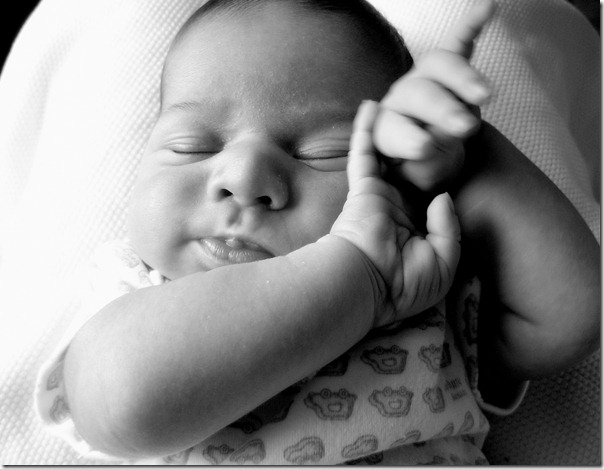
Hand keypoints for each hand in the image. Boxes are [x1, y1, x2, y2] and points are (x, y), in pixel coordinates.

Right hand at [330, 101, 460, 326]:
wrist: (368, 286)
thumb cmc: (405, 283)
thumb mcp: (444, 262)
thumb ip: (450, 228)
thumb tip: (444, 196)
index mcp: (417, 227)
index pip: (431, 193)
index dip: (443, 172)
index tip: (458, 147)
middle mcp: (398, 207)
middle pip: (412, 167)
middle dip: (422, 141)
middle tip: (436, 114)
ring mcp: (379, 195)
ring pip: (389, 155)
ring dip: (395, 128)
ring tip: (406, 99)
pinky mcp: (363, 188)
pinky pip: (364, 154)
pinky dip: (365, 130)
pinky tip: (370, 106)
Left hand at [374, 0, 495, 191]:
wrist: (427, 156)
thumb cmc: (421, 169)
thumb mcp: (420, 178)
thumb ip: (426, 164)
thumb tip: (437, 140)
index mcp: (384, 129)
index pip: (392, 129)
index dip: (407, 137)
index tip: (424, 146)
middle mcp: (400, 99)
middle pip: (418, 94)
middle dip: (441, 109)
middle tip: (464, 127)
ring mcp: (423, 79)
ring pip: (439, 67)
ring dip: (463, 78)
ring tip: (485, 96)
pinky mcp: (446, 67)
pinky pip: (458, 41)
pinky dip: (471, 25)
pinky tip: (487, 8)